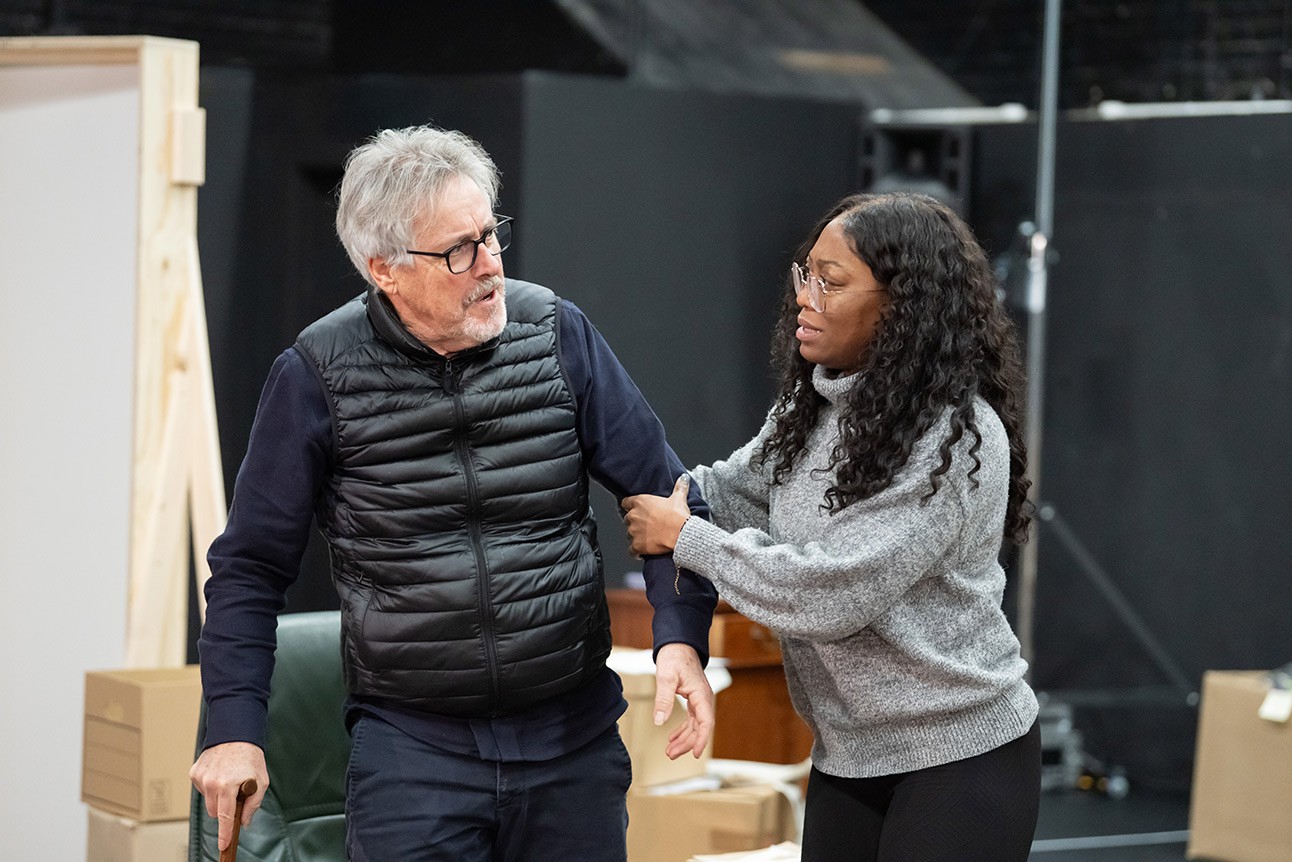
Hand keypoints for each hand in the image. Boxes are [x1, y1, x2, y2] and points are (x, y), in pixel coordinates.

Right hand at [189, 741, 268, 850]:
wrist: (236, 734)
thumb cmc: (250, 758)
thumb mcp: (261, 781)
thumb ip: (253, 804)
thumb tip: (244, 822)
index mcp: (228, 785)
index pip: (225, 816)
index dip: (224, 833)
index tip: (223, 845)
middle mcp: (211, 782)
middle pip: (215, 812)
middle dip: (225, 809)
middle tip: (237, 795)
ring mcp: (201, 777)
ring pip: (208, 801)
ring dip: (218, 797)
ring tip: (229, 780)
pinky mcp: (194, 772)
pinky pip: (202, 789)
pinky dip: (211, 786)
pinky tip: (220, 774)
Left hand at [623, 474, 691, 555]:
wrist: (680, 532)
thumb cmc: (677, 515)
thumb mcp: (678, 498)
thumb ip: (679, 487)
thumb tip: (684, 477)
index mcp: (640, 502)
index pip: (626, 502)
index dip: (631, 506)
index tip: (635, 509)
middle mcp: (633, 516)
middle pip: (628, 519)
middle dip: (635, 522)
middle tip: (647, 525)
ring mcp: (633, 531)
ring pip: (629, 534)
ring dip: (636, 536)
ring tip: (648, 538)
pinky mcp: (637, 545)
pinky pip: (632, 550)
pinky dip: (635, 551)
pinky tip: (641, 552)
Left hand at [652, 642, 715, 759]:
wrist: (678, 644)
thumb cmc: (674, 657)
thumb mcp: (666, 677)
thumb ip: (663, 699)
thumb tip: (659, 721)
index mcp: (701, 694)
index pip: (706, 722)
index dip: (701, 739)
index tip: (695, 753)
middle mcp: (703, 699)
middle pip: (700, 728)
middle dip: (687, 743)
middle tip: (671, 754)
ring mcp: (699, 700)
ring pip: (695, 725)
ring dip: (684, 739)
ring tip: (670, 751)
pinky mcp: (693, 699)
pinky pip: (691, 719)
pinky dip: (682, 730)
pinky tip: (673, 737)